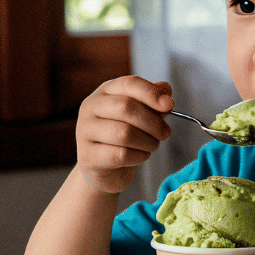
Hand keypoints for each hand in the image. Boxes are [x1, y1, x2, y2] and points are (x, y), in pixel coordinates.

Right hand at [76, 76, 173, 193]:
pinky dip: (139, 157)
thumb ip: (153, 102)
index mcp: (105, 92)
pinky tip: (140, 156)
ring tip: (151, 145)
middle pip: (126, 107)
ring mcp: (85, 131)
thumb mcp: (141, 116)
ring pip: (125, 133)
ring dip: (148, 141)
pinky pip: (121, 155)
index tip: (169, 105)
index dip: (151, 93)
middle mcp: (91, 107)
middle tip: (165, 133)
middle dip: (153, 122)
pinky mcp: (88, 155)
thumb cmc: (125, 139)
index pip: (129, 84)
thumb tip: (166, 91)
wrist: (105, 171)